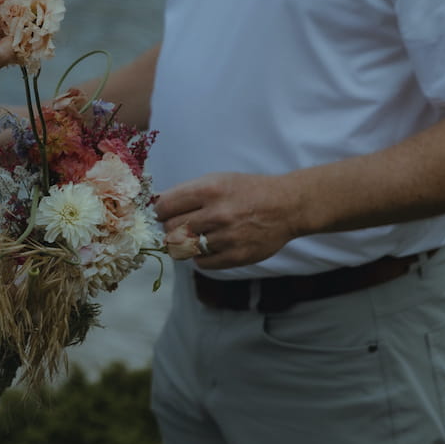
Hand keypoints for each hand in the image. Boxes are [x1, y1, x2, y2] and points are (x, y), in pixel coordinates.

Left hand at [153, 172, 302, 269]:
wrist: (286, 206)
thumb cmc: (247, 190)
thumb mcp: (218, 180)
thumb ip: (188, 193)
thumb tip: (158, 207)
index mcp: (209, 190)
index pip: (165, 206)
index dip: (160, 211)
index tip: (163, 213)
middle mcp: (217, 213)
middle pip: (171, 229)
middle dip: (170, 228)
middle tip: (179, 226)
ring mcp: (227, 237)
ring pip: (185, 248)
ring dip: (185, 243)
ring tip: (196, 235)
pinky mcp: (236, 256)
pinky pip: (202, 263)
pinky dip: (200, 257)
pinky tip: (209, 246)